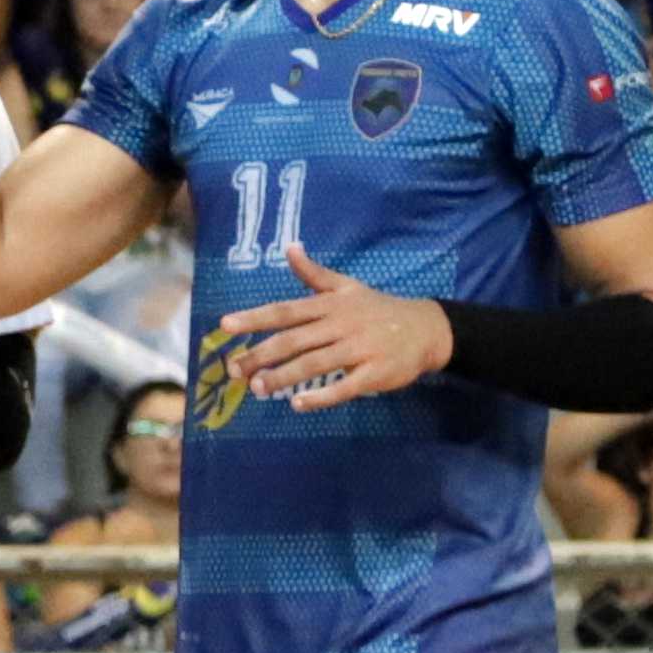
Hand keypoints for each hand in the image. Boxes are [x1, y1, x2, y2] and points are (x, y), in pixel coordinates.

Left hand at [216, 242, 452, 409]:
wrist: (427, 329)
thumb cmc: (378, 309)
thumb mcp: (347, 287)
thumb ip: (314, 274)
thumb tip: (289, 248)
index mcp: (329, 305)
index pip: (285, 310)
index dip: (255, 317)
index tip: (225, 325)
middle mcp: (340, 325)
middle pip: (294, 340)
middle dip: (261, 354)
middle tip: (234, 369)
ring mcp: (358, 349)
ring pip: (315, 363)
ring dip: (284, 376)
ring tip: (257, 388)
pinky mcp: (375, 373)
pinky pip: (344, 386)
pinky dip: (321, 396)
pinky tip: (298, 404)